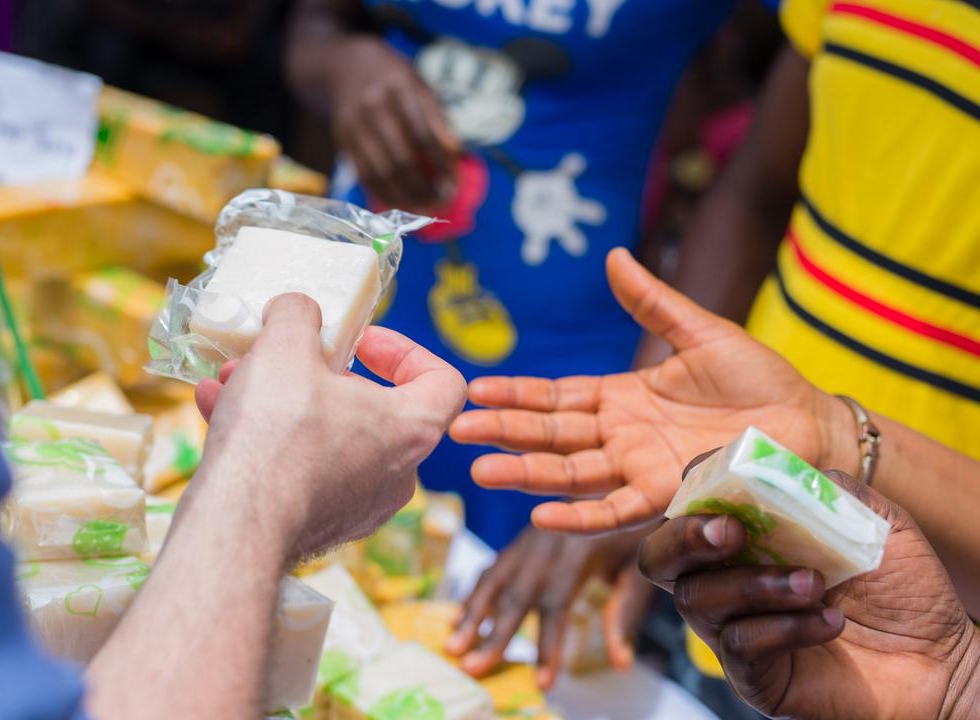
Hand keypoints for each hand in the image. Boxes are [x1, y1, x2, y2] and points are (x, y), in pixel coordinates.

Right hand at [193, 294, 466, 560]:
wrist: (237, 523)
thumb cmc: (278, 432)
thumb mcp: (286, 345)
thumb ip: (298, 314)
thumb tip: (297, 310)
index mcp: (412, 428)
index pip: (443, 383)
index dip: (405, 352)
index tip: (361, 341)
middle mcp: (395, 474)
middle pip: (369, 407)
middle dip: (314, 372)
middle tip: (278, 354)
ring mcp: (357, 506)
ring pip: (324, 437)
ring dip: (279, 401)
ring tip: (232, 378)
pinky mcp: (317, 527)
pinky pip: (298, 470)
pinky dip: (264, 440)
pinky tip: (215, 411)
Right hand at [327, 36, 458, 210]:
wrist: (345, 66)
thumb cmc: (393, 79)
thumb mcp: (418, 84)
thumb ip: (435, 116)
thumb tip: (453, 156)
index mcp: (401, 86)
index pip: (426, 132)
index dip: (442, 162)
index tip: (455, 181)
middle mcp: (374, 104)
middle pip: (403, 156)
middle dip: (426, 184)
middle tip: (443, 198)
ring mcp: (355, 124)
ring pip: (382, 170)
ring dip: (407, 194)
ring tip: (426, 204)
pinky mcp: (342, 140)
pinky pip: (364, 174)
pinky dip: (384, 193)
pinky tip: (401, 201)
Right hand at [446, 525, 653, 689]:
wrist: (625, 469)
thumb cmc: (639, 525)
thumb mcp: (640, 566)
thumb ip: (624, 613)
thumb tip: (620, 663)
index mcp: (580, 549)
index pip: (558, 604)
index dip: (549, 644)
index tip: (543, 681)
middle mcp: (548, 542)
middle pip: (517, 594)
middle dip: (494, 635)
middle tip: (472, 668)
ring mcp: (530, 539)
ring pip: (495, 578)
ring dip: (472, 615)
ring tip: (453, 646)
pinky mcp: (522, 540)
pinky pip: (493, 569)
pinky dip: (474, 595)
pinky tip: (459, 619)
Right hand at [449, 248, 856, 532]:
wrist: (810, 423)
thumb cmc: (761, 379)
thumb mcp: (701, 331)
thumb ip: (652, 302)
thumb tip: (613, 256)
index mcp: (623, 397)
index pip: (556, 398)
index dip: (516, 396)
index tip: (475, 390)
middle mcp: (623, 436)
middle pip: (551, 436)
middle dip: (504, 433)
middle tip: (456, 429)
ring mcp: (642, 468)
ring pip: (571, 472)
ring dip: (526, 473)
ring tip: (481, 470)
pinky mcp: (670, 495)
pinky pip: (617, 509)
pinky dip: (580, 517)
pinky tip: (541, 516)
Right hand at [639, 469, 979, 719]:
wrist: (939, 657)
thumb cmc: (901, 588)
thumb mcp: (872, 521)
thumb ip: (825, 488)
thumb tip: (776, 468)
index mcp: (743, 540)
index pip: (688, 508)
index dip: (694, 491)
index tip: (728, 479)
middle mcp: (725, 582)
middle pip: (659, 557)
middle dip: (684, 537)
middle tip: (730, 530)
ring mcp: (733, 630)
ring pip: (697, 599)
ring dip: (753, 583)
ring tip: (815, 583)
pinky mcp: (753, 677)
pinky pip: (738, 645)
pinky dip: (783, 627)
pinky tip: (829, 620)